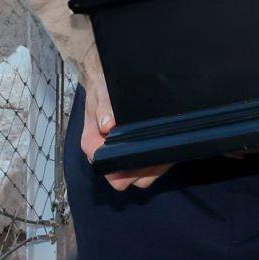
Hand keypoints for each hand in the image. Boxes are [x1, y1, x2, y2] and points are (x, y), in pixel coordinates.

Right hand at [81, 60, 169, 190]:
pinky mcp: (137, 152)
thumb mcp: (101, 92)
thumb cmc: (102, 88)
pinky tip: (165, 147)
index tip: (138, 154)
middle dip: (141, 170)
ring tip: (162, 147)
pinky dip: (159, 162)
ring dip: (152, 167)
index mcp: (93, 145)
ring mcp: (122, 155)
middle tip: (155, 149)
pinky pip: (151, 168)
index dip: (124, 168)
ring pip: (140, 177)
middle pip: (126, 178)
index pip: (109, 170)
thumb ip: (104, 107)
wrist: (107, 81)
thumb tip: (107, 126)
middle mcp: (106, 155)